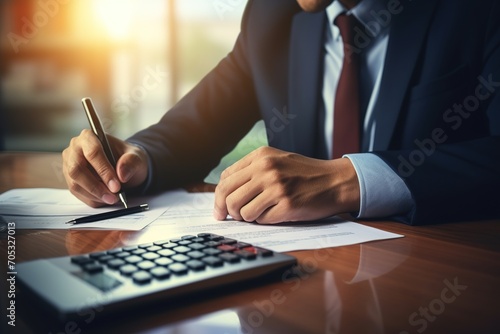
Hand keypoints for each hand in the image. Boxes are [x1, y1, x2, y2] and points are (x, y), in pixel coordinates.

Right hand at [62, 129, 147, 206]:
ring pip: (75, 183)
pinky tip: (105, 199)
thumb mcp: (136, 157)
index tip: (116, 185)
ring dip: (94, 195)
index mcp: (89, 136)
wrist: (124, 165)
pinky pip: (77, 192)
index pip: (92, 153)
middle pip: (77, 169)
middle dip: (96, 186)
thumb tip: (121, 174)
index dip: (104, 171)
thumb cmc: (128, 158)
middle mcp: (75, 148)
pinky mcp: (70, 179)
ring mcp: (70, 164)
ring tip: (112, 199)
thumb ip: (131, 162)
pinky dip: (92, 199)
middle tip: (113, 196)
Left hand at [213, 146, 359, 223]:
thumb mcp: (276, 161)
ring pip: (242, 211)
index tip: (220, 209)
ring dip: (247, 217)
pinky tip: (275, 214)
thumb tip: (224, 193)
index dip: (219, 198)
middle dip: (227, 211)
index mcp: (261, 156)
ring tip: (260, 213)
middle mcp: (266, 169)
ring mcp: (277, 187)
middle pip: (228, 197)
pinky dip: (264, 221)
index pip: (225, 179)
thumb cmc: (304, 174)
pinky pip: (261, 220)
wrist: (335, 181)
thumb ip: (251, 171)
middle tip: (231, 218)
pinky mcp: (287, 205)